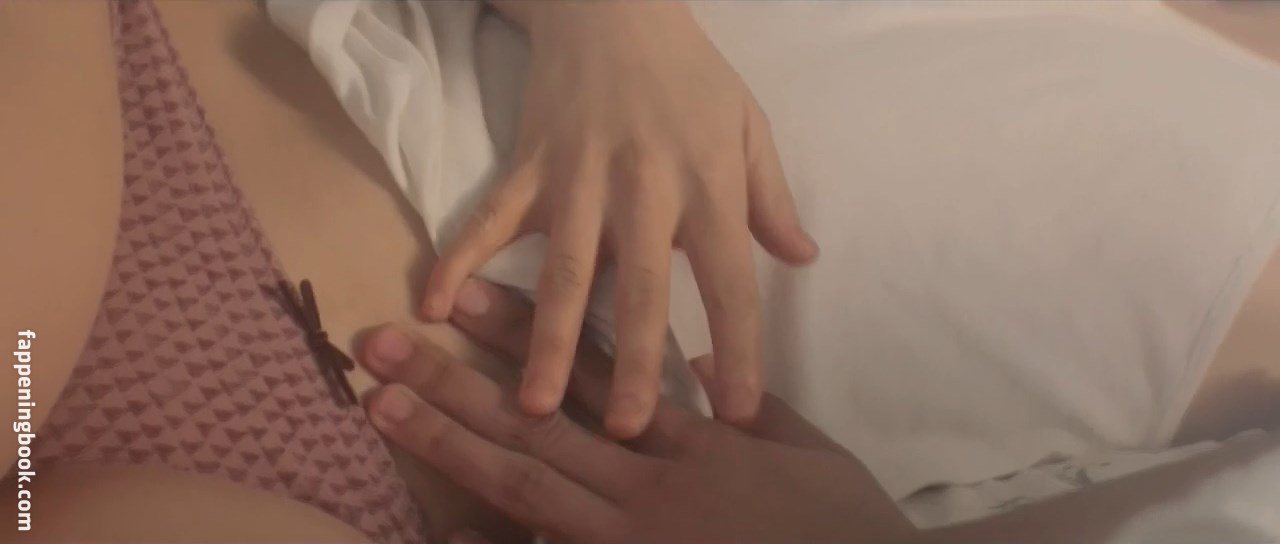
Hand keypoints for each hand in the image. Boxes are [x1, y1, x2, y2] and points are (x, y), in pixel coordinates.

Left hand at [365, 279, 909, 543]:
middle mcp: (649, 480)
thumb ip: (750, 402)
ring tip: (383, 407)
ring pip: (531, 484)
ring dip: (452, 444)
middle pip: (537, 420)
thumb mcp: (807, 450)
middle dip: (455, 380)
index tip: (465, 298)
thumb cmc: (845, 523)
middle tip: (381, 346)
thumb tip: (695, 360)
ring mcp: (635, 537)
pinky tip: (442, 540)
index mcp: (693, 437)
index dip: (527, 332)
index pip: (597, 369)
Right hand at [419, 2, 817, 437]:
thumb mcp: (748, 124)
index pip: (729, 278)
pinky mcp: (528, 164)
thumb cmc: (690, 72)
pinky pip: (489, 217)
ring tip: (537, 406)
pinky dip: (460, 258)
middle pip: (641, 287)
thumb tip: (803, 259)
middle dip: (637, 362)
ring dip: (550, 339)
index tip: (737, 413)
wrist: (613, 5)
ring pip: (564, 268)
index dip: (737, 347)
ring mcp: (579, 176)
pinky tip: (434, 306)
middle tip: (629, 433)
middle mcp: (644, 188)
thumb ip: (772, 197)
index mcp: (707, 183)